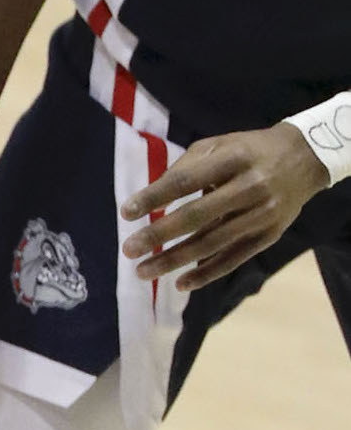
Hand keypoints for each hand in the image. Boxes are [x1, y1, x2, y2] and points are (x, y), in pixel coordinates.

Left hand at [120, 124, 327, 289]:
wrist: (303, 160)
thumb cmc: (246, 152)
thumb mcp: (216, 146)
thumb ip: (184, 169)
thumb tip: (149, 199)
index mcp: (233, 159)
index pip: (186, 181)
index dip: (155, 197)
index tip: (126, 213)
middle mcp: (251, 187)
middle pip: (198, 216)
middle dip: (159, 235)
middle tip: (128, 250)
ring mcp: (262, 214)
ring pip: (213, 243)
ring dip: (175, 260)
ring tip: (143, 271)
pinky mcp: (269, 236)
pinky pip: (234, 259)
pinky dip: (206, 274)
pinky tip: (181, 283)